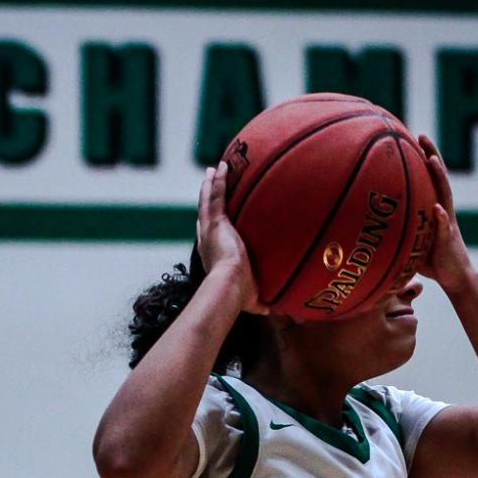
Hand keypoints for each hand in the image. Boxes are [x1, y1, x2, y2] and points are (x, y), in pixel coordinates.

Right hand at [196, 162, 263, 311]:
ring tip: (214, 169)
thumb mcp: (251, 299)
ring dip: (210, 184)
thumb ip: (260, 302)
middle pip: (204, 213)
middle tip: (208, 183)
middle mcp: (207, 240)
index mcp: (212, 255)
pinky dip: (217, 181)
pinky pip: (215, 195)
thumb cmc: (237, 296)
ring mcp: (209, 230)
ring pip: (207, 200)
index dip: (208, 224)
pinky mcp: (215, 222)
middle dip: (206, 198)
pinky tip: (220, 167)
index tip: (210, 216)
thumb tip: (272, 309)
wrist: (229, 287)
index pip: (208, 235)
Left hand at [417, 134, 473, 295]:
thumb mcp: (413, 241)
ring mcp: (448, 224)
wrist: (456, 279)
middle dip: (432, 155)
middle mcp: (443, 211)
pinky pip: (444, 228)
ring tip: (431, 159)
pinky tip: (437, 208)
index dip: (424, 158)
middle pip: (439, 178)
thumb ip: (401, 229)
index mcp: (435, 209)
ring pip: (444, 195)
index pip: (430, 178)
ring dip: (439, 177)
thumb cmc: (432, 261)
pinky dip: (441, 218)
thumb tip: (373, 223)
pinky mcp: (449, 241)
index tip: (414, 138)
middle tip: (421, 135)